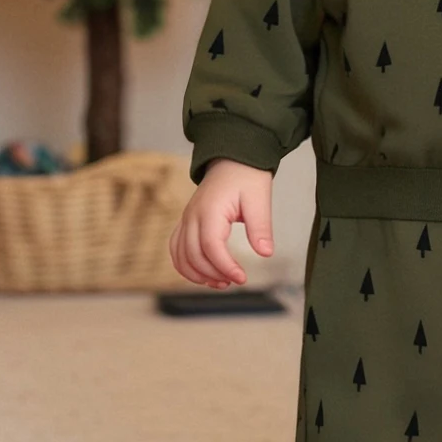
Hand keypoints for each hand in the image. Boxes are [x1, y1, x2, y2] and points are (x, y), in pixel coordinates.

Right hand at [169, 158, 273, 287]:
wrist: (232, 159)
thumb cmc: (246, 176)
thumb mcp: (260, 199)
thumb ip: (261, 227)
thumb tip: (265, 253)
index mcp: (210, 210)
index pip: (211, 246)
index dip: (225, 267)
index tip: (242, 278)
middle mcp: (192, 216)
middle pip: (194, 255)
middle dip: (214, 273)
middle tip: (236, 280)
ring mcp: (186, 219)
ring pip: (180, 255)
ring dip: (197, 274)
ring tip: (221, 283)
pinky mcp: (186, 222)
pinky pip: (176, 248)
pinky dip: (186, 265)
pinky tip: (204, 275)